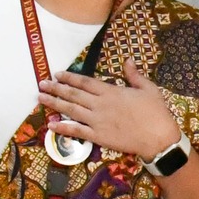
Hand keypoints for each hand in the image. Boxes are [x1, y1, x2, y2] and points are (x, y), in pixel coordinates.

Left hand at [38, 58, 182, 159]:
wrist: (158, 138)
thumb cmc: (156, 112)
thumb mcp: (148, 89)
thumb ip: (134, 75)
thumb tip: (128, 60)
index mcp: (111, 92)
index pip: (85, 82)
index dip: (70, 77)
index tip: (57, 74)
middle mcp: (100, 105)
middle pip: (73, 95)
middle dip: (56, 88)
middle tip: (41, 84)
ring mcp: (97, 121)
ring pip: (71, 110)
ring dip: (54, 104)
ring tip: (41, 98)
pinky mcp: (98, 136)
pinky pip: (77, 131)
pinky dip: (63, 128)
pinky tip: (52, 125)